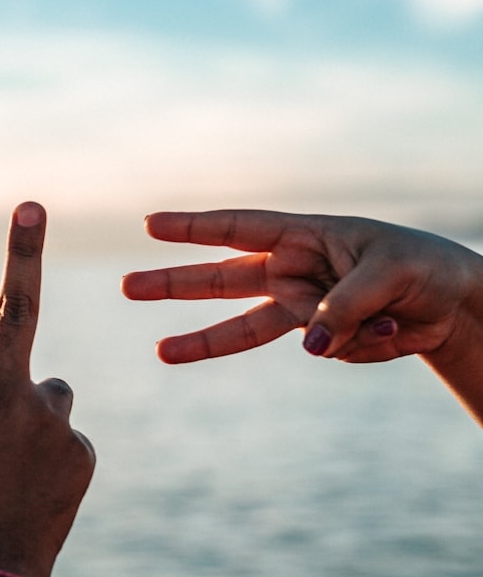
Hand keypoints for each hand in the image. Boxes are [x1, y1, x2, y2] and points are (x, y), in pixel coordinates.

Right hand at [0, 203, 94, 576]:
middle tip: (32, 206)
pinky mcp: (78, 449)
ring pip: (51, 393)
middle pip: (16, 306)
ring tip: (16, 469)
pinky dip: (55, 460)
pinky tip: (37, 494)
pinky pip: (67, 439)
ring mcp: (43, 419)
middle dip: (23, 250)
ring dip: (38, 417)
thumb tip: (43, 382)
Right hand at [121, 210, 482, 364]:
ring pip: (241, 328)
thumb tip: (308, 346)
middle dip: (174, 282)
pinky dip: (360, 345)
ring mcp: (302, 308)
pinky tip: (394, 330)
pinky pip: (325, 351)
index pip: (239, 229)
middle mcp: (292, 272)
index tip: (150, 224)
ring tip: (161, 352)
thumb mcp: (389, 273)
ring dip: (201, 341)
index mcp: (303, 237)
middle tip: (127, 286)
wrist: (457, 306)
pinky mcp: (323, 341)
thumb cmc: (423, 267)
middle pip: (220, 279)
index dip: (194, 227)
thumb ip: (342, 306)